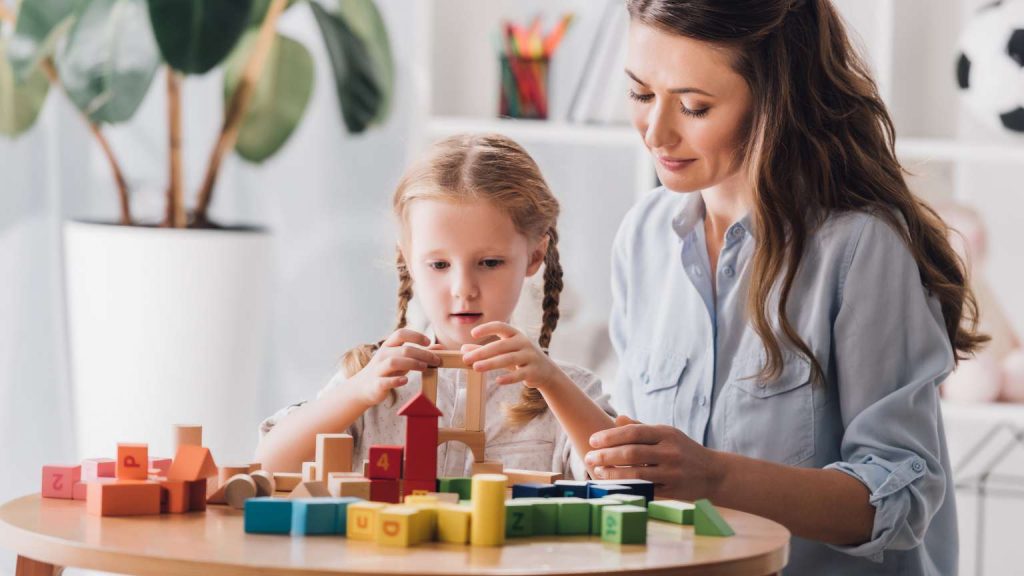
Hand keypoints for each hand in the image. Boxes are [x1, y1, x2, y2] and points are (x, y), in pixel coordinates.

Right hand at [351, 329, 439, 406]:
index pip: (401, 333)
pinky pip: (385, 381)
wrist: (364, 387)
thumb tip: (441, 348)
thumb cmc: (388, 371)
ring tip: (425, 368)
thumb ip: (420, 353)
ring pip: (394, 362)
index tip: (428, 342)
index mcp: (388, 346)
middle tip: (436, 360)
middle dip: (422, 354)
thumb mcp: (402, 359)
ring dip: (412, 364)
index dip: (416, 336)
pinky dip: (396, 380)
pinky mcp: (376, 384)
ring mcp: (378, 369)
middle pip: (404, 349)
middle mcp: (382, 355)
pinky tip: (405, 381)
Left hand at [460, 322, 560, 389]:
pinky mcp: (533, 371)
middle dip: (482, 352)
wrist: (546, 371)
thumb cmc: (520, 359)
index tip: (473, 334)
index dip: (487, 328)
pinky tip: (498, 381)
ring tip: (476, 368)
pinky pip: (520, 374)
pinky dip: (509, 378)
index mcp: (515, 335)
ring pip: (508, 359)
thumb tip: (463, 349)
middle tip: (466, 358)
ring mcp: (529, 356)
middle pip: (501, 345)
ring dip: (491, 363)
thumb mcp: (504, 352)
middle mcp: (523, 343)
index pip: (501, 326)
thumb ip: (485, 350)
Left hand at [585, 418, 720, 500]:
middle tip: (588, 457)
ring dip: (613, 473)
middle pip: (632, 453)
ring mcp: (672, 472)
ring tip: (597, 471)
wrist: (714, 473)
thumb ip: (642, 427)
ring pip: (637, 473)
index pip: (633, 433)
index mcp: (666, 434)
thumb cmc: (684, 450)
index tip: (592, 441)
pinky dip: (627, 487)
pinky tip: (613, 485)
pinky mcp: (673, 491)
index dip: (610, 436)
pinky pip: (646, 490)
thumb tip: (617, 418)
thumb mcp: (667, 434)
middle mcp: (669, 452)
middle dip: (606, 455)